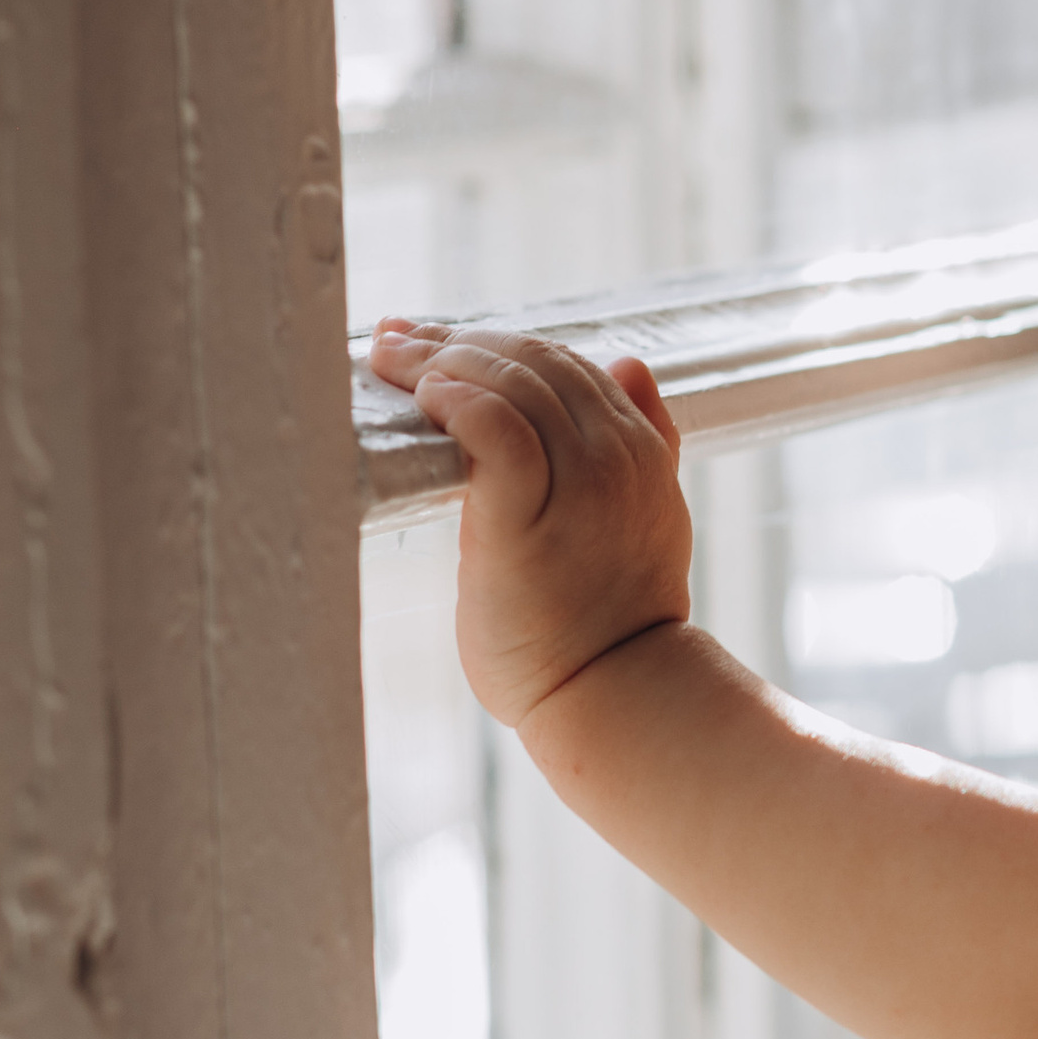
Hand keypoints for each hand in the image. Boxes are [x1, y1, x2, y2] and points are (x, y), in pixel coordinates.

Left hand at [369, 318, 695, 731]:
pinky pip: (492, 428)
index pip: (565, 363)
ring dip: (442, 360)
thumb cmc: (607, 623)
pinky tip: (426, 399)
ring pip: (510, 382)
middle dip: (457, 341)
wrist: (610, 696)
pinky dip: (456, 400)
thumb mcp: (645, 520)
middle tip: (396, 342)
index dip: (495, 343)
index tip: (435, 342)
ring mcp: (579, 485)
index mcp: (642, 451)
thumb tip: (629, 364)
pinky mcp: (525, 518)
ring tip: (392, 364)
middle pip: (534, 360)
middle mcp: (617, 457)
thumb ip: (644, 444)